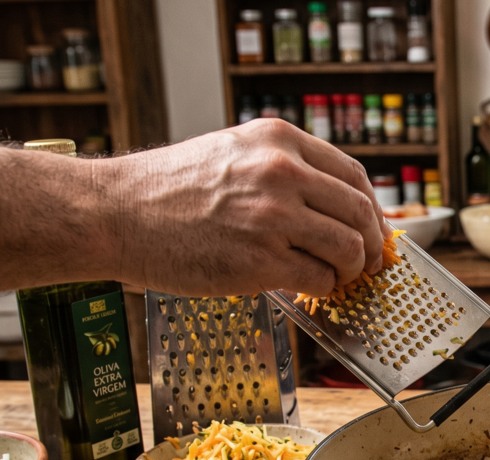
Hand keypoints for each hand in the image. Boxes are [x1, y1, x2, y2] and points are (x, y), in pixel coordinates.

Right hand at [99, 119, 391, 297]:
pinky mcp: (262, 261)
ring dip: (349, 270)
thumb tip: (335, 204)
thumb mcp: (234, 152)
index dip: (371, 207)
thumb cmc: (169, 190)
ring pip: (348, 249)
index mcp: (279, 141)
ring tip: (335, 277)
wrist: (116, 214)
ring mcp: (274, 218)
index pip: (353, 174)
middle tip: (365, 263)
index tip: (372, 228)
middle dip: (370, 244)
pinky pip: (320, 279)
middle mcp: (282, 173)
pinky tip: (307, 287)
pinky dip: (323, 288)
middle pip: (360, 212)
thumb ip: (285, 168)